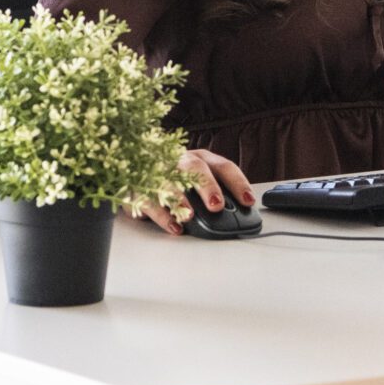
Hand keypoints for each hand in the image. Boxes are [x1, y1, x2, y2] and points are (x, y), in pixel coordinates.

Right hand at [133, 148, 254, 236]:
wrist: (135, 167)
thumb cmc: (177, 180)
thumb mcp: (199, 182)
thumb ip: (215, 197)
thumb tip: (237, 216)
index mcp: (201, 159)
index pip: (224, 167)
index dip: (238, 183)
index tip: (248, 201)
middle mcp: (181, 161)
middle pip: (195, 168)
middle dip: (207, 186)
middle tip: (216, 205)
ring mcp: (157, 171)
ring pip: (167, 181)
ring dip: (179, 199)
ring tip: (188, 215)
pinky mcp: (136, 185)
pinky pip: (145, 197)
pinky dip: (159, 213)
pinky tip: (170, 225)